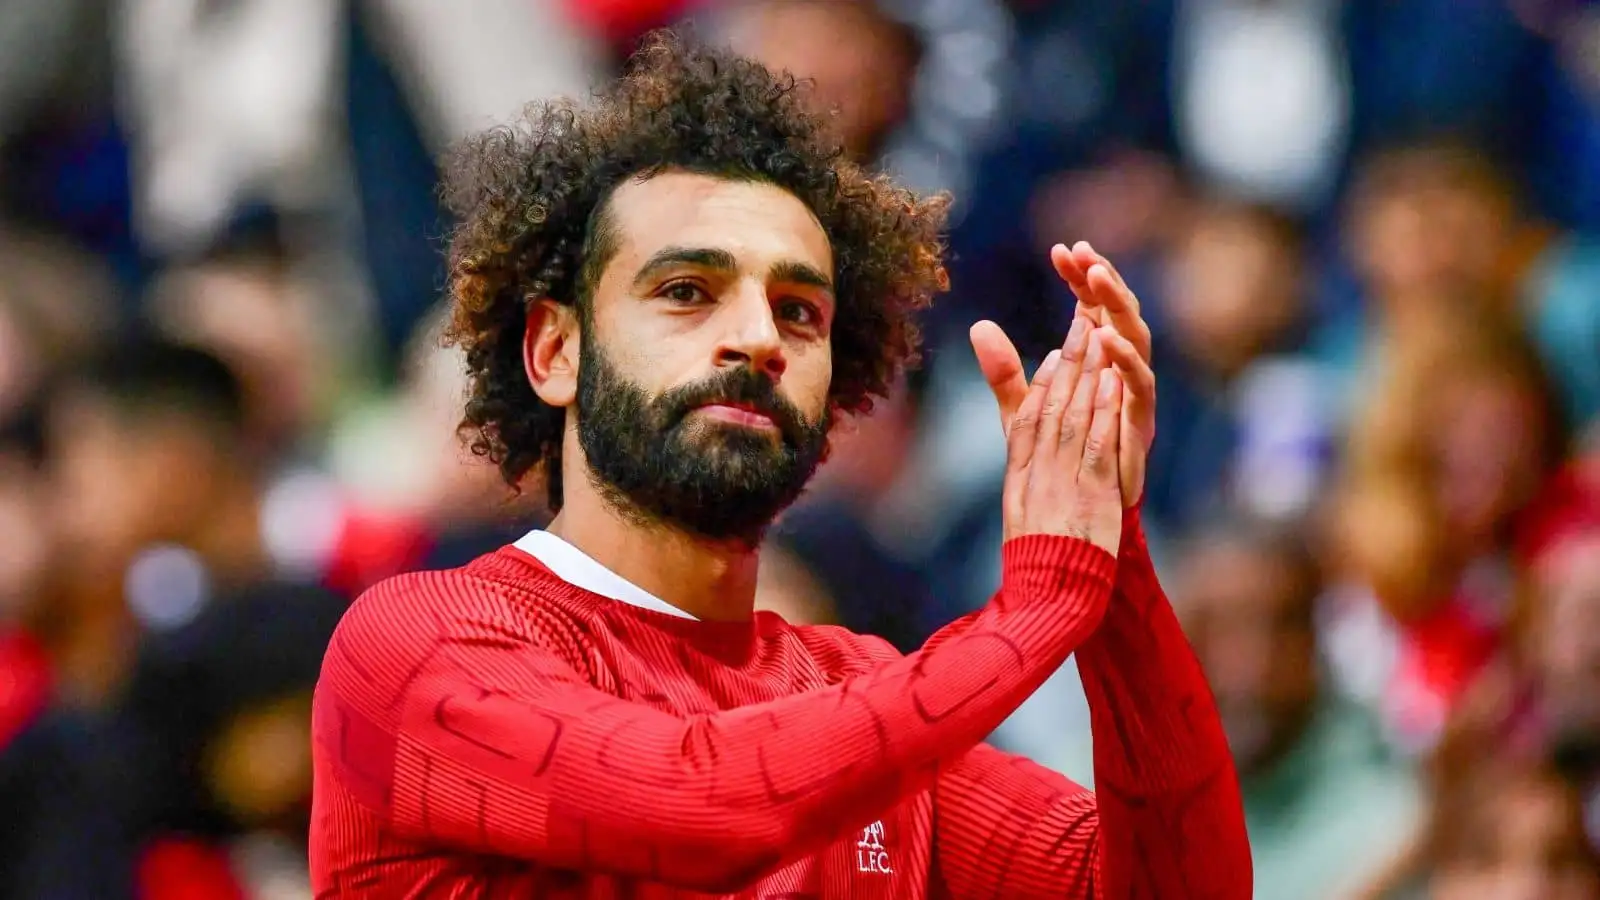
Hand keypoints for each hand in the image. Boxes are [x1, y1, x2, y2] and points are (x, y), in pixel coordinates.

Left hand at [972, 242, 1155, 507]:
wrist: (1074, 522)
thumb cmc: (1057, 466)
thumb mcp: (1023, 412)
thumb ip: (1004, 372)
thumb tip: (978, 325)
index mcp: (1096, 364)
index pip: (1091, 307)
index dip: (1080, 278)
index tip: (1060, 250)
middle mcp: (1120, 374)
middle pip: (1117, 313)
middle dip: (1103, 280)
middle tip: (1082, 254)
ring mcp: (1131, 397)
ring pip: (1136, 338)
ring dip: (1118, 306)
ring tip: (1096, 278)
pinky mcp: (1138, 425)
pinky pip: (1141, 385)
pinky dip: (1125, 359)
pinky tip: (1104, 336)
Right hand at [975, 318, 1123, 552]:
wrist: (1047, 598)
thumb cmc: (1037, 564)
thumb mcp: (1020, 515)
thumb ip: (1026, 488)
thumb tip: (1018, 459)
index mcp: (1019, 479)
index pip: (1026, 420)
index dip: (1040, 383)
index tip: (1055, 352)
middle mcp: (1037, 474)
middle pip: (1050, 409)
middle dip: (1067, 363)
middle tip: (1081, 323)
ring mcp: (1063, 482)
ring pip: (1073, 418)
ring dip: (1086, 374)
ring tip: (1098, 338)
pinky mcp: (1091, 496)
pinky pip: (1097, 445)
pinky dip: (1104, 410)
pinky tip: (1113, 383)